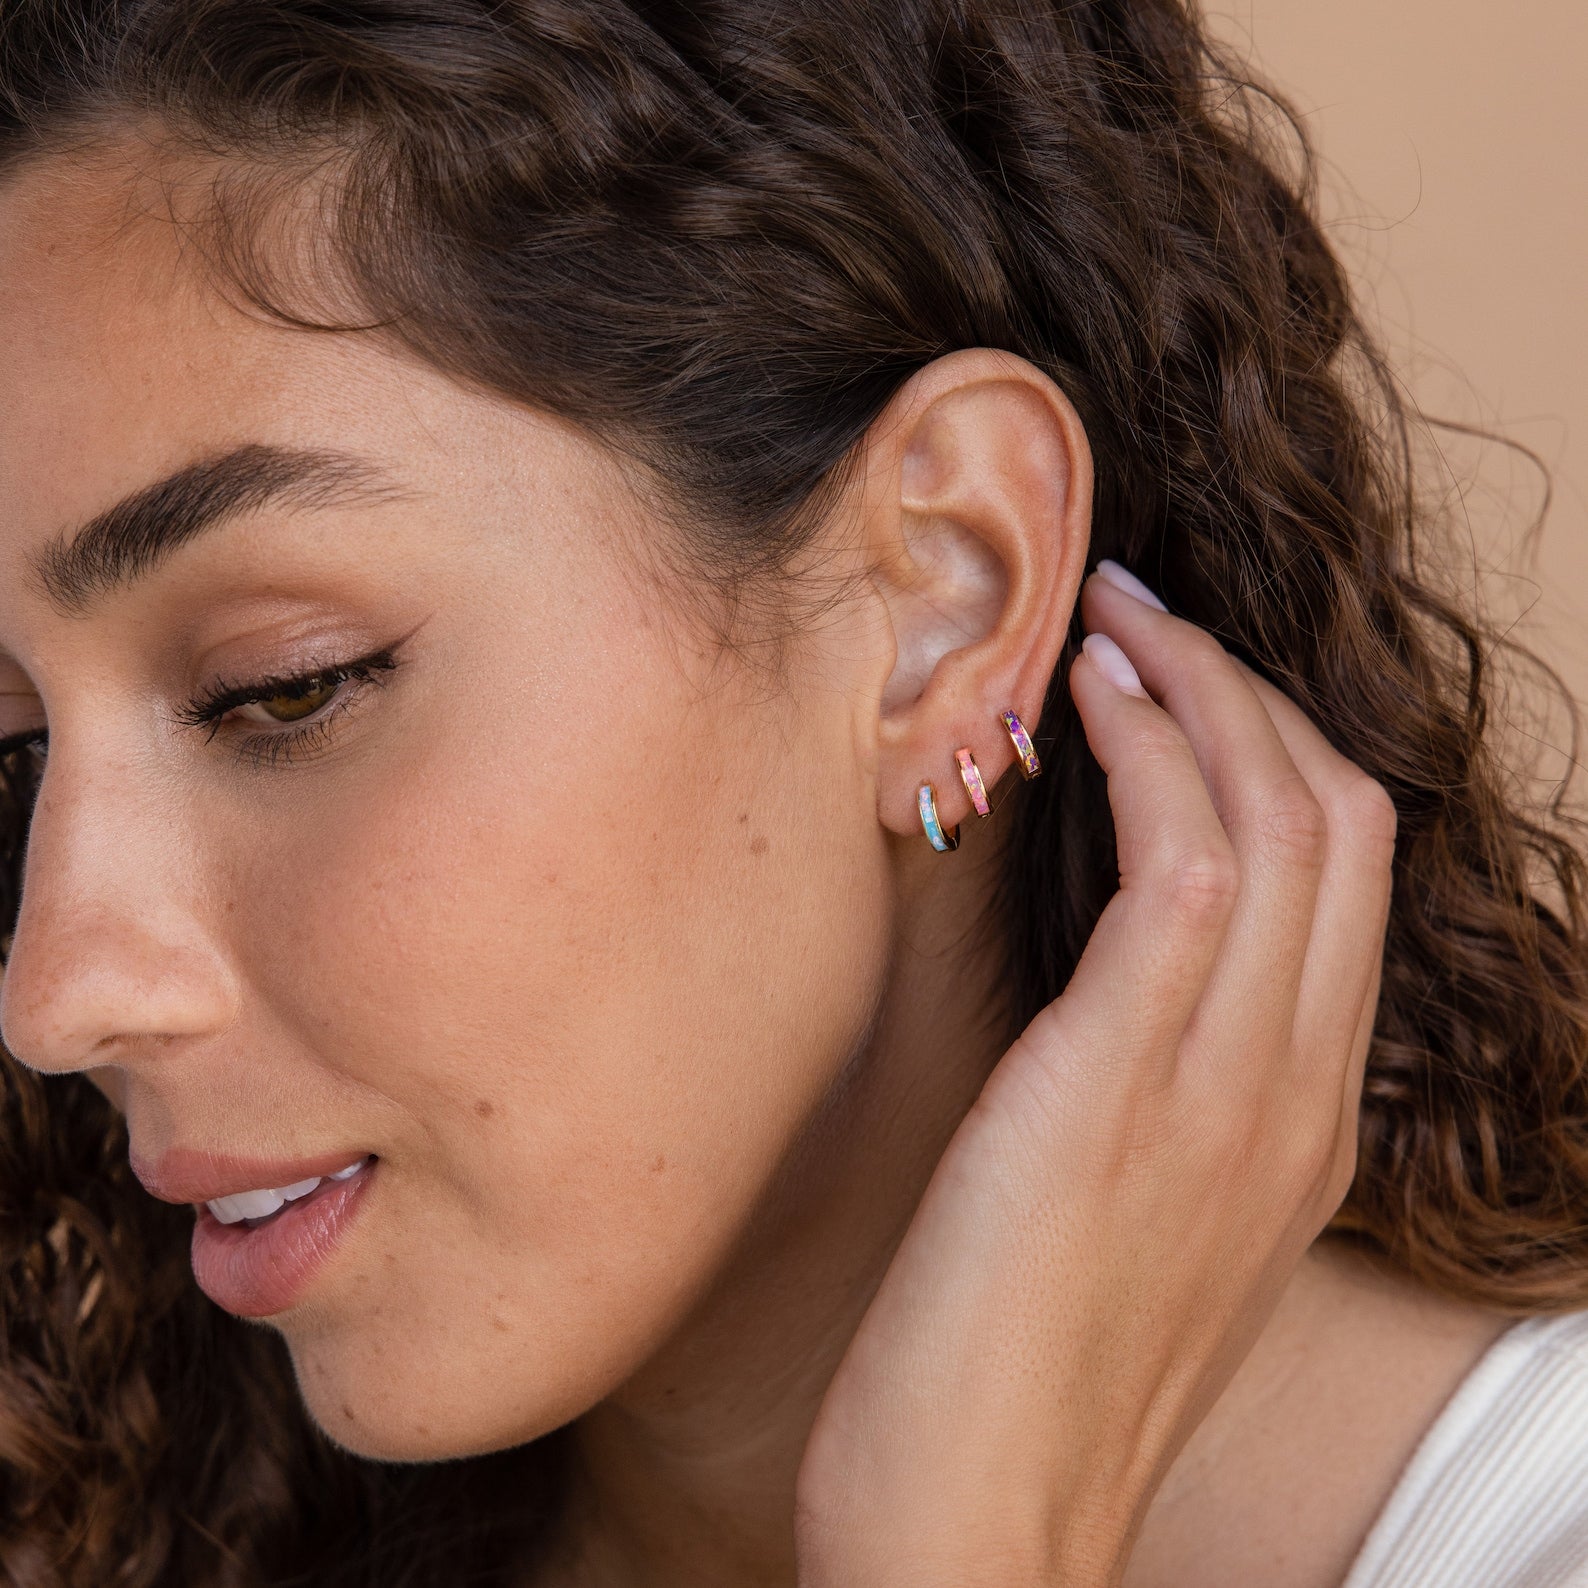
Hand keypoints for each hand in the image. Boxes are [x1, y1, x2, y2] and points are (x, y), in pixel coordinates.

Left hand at [794, 565, 1398, 1586]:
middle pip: (1340, 822)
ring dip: (1200, 693)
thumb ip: (1151, 1103)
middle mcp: (1297, 1091)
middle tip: (1146, 622)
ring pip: (1285, 815)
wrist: (979, 1527)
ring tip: (1113, 624)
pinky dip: (1149, 752)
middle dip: (1247, 696)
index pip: (1342, 887)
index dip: (1269, 760)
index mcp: (1302, 1127)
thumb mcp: (1122, 1223)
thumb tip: (1099, 993)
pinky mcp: (1131, 1075)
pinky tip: (1080, 703)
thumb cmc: (1015, 1375)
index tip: (1179, 691)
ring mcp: (1231, 1082)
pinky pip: (1190, 858)